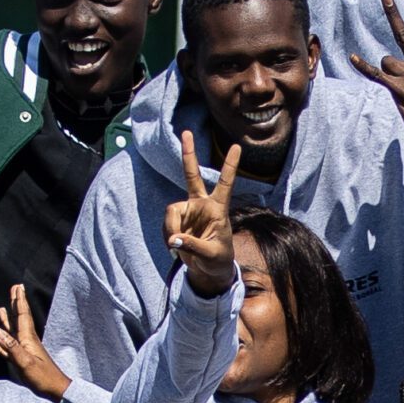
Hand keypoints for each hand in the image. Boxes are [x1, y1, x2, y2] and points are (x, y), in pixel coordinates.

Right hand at [0, 285, 71, 402]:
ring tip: (3, 309)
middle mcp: (26, 341)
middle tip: (14, 289)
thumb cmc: (43, 377)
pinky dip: (2, 342)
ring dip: (8, 319)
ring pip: (13, 331)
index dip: (19, 301)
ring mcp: (25, 350)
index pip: (23, 315)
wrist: (54, 390)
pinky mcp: (22, 359)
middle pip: (19, 318)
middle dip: (16, 304)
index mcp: (28, 339)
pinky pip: (9, 347)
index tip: (18, 287)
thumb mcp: (26, 362)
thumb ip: (12, 347)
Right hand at [163, 128, 242, 298]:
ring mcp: (188, 211)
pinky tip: (174, 246)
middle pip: (192, 175)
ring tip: (175, 246)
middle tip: (186, 132)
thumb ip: (194, 246)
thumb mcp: (211, 255)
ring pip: (171, 211)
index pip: (225, 183)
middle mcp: (202, 205)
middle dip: (189, 155)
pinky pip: (166, 225)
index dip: (230, 166)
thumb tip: (174, 238)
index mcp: (218, 209)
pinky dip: (168, 237)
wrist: (208, 270)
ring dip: (170, 228)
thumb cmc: (218, 260)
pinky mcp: (177, 221)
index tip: (237, 146)